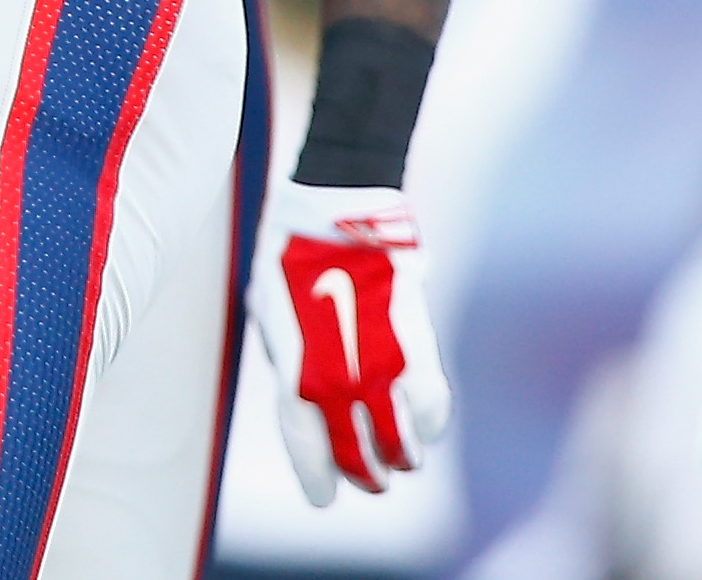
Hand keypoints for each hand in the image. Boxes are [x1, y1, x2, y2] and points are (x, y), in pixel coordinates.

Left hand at [247, 179, 450, 502]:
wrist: (339, 202)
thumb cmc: (292, 254)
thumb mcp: (270, 312)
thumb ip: (289, 361)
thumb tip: (309, 395)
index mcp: (296, 371)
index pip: (308, 447)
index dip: (317, 479)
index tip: (325, 499)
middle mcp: (340, 376)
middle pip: (359, 455)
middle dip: (367, 476)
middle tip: (372, 483)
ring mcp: (382, 362)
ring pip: (403, 440)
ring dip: (404, 456)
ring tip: (403, 460)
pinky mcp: (416, 340)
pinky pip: (431, 402)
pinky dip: (430, 421)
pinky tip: (424, 424)